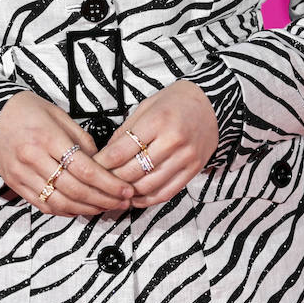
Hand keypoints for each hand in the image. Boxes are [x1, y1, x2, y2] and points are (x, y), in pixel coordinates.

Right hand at [0, 90, 134, 215]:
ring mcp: (21, 174)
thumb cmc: (29, 111)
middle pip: (74, 189)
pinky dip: (66, 211)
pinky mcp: (15, 185)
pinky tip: (82, 209)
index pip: (84, 168)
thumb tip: (102, 165)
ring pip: (60, 202)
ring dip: (87, 209)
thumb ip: (82, 141)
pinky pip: (44, 205)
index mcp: (47, 137)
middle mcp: (32, 158)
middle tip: (123, 203)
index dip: (108, 183)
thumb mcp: (59, 116)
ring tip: (106, 208)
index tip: (126, 189)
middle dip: (103, 200)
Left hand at [92, 80, 218, 206]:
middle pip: (132, 171)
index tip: (91, 166)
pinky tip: (134, 198)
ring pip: (148, 186)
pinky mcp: (193, 170)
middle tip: (98, 182)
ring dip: (127, 193)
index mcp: (158, 120)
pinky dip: (147, 200)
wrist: (212, 105)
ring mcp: (185, 158)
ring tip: (113, 192)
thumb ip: (126, 131)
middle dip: (111, 179)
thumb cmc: (176, 102)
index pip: (121, 151)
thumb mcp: (147, 106)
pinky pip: (166, 193)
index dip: (102, 163)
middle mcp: (173, 141)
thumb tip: (105, 155)